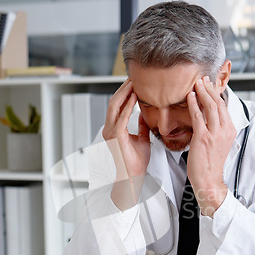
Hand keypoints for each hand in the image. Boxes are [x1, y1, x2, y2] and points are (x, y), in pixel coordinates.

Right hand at [103, 79, 150, 209]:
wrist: (132, 177)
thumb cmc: (136, 162)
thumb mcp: (142, 140)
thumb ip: (142, 127)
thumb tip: (145, 116)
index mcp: (114, 129)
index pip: (118, 106)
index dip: (125, 93)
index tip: (135, 82)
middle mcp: (109, 129)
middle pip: (114, 102)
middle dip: (123, 88)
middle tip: (133, 77)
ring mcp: (110, 132)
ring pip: (114, 106)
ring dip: (124, 93)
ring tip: (134, 82)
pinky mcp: (115, 137)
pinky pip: (121, 117)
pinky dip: (128, 105)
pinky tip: (135, 96)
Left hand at [187, 76, 236, 216]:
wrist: (208, 180)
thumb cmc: (210, 163)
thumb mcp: (218, 143)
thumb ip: (216, 128)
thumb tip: (209, 116)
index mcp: (230, 130)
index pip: (224, 106)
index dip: (216, 93)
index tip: (209, 84)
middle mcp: (225, 130)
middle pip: (218, 103)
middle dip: (209, 89)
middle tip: (202, 79)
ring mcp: (215, 134)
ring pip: (210, 107)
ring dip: (202, 92)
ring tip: (196, 83)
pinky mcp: (203, 138)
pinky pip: (198, 117)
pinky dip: (194, 104)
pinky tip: (190, 97)